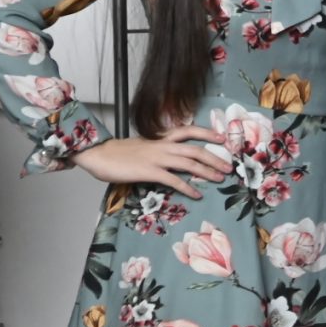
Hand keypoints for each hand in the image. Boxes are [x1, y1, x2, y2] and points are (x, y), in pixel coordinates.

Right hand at [72, 126, 231, 197]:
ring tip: (220, 179)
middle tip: (229, 166)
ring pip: (189, 163)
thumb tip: (170, 161)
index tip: (221, 137)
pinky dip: (187, 188)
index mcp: (159, 139)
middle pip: (195, 150)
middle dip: (214, 158)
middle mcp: (162, 146)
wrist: (96, 154)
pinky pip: (174, 180)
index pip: (187, 131)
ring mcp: (157, 158)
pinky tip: (196, 195)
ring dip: (207, 171)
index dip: (206, 133)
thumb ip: (157, 152)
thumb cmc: (116, 154)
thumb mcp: (141, 148)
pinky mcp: (150, 171)